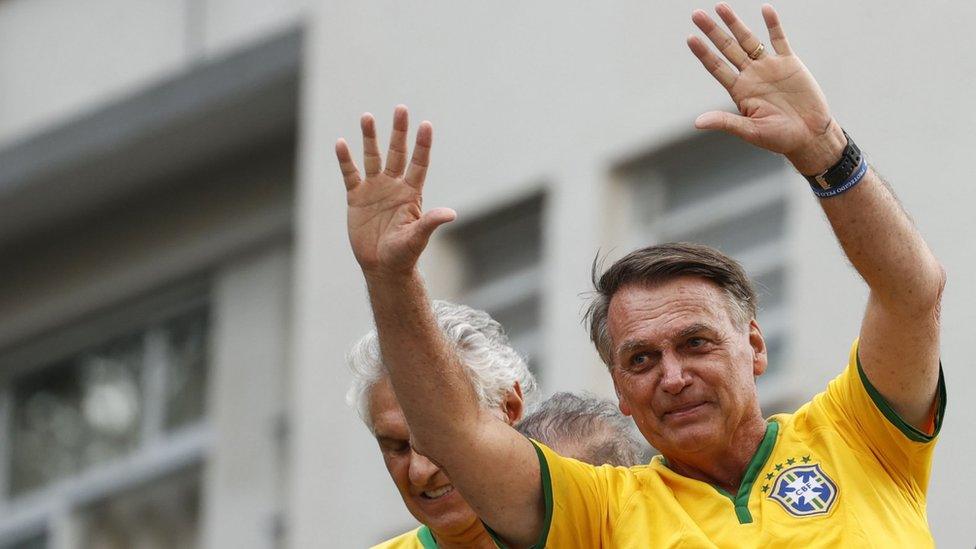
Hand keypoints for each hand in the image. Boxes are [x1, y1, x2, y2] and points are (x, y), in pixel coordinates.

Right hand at [336, 106, 455, 277]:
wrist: (382, 266)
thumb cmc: (404, 254)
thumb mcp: (417, 238)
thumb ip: (430, 222)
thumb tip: (451, 214)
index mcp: (411, 193)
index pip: (419, 163)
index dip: (422, 145)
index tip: (426, 124)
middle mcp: (394, 186)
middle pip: (397, 153)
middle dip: (398, 132)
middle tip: (401, 109)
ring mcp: (375, 189)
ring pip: (372, 157)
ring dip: (370, 138)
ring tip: (367, 117)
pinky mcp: (356, 197)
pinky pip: (350, 174)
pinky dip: (345, 160)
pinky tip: (341, 143)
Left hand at [687, 3, 845, 174]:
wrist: (809, 135)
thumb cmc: (779, 138)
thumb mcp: (750, 131)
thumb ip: (725, 122)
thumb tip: (698, 123)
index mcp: (739, 91)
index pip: (716, 67)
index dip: (703, 53)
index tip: (690, 38)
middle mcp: (751, 75)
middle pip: (728, 48)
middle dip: (713, 31)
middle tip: (696, 14)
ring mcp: (769, 67)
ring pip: (748, 40)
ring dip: (735, 23)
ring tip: (720, 7)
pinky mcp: (789, 63)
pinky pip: (779, 39)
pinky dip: (773, 25)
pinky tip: (765, 9)